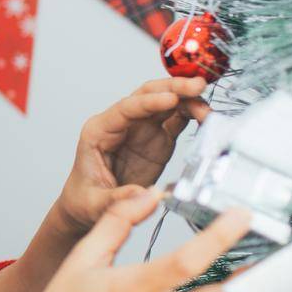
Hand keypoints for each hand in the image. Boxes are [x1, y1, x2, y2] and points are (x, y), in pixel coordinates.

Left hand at [53, 76, 211, 234]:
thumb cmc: (85, 198)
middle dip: (173, 87)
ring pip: (165, 103)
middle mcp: (121, 125)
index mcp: (99, 131)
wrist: (88, 206)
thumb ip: (119, 198)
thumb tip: (145, 195)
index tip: (172, 98)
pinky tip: (205, 116)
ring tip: (206, 107)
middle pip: (148, 95)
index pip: (126, 108)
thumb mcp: (96, 203)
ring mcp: (141, 130)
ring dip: (187, 99)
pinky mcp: (157, 139)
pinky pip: (176, 120)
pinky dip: (191, 115)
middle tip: (197, 86)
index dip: (150, 101)